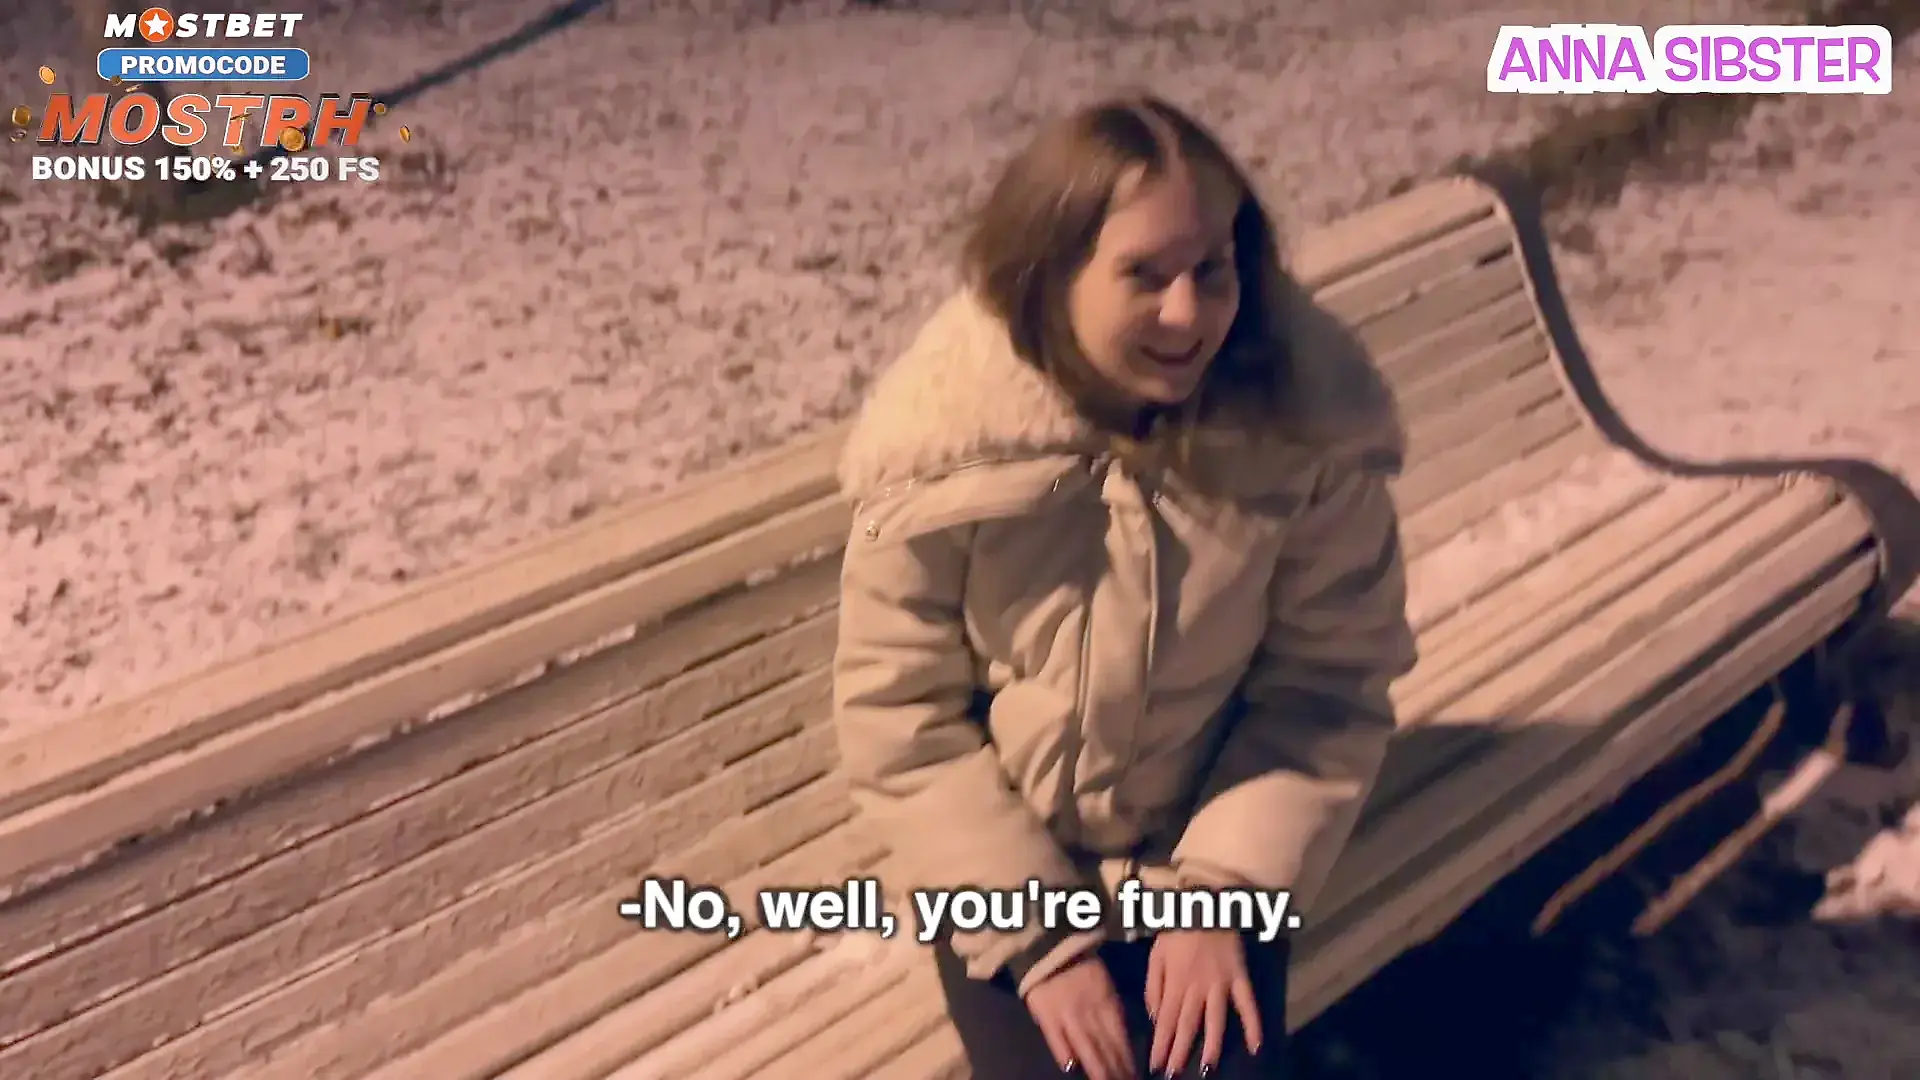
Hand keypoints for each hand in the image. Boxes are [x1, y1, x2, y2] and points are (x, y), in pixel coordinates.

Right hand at [1022, 953, 1134, 1078]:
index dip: (1127, 1059)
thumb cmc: (1081, 964)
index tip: (1133, 1075)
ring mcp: (1068, 1016)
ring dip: (1098, 1069)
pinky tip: (1073, 1068)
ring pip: (1086, 1049)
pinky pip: (1057, 1040)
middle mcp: (1091, 1013)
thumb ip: (1111, 1010)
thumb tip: (1121, 1038)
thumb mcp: (1105, 984)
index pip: (1120, 1038)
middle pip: (1106, 1048)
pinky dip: (1065, 1055)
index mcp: (1107, 1003)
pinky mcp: (1046, 1017)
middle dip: (1115, 1070)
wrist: (1051, 947)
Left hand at [1146, 929, 1263, 1074]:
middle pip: (1187, 1024)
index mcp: (1174, 981)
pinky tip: (1255, 1046)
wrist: (1205, 904)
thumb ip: (1154, 986)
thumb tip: (1155, 1016)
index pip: (1164, 1020)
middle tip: (1173, 1074)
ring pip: (1215, 1020)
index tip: (1155, 1064)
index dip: (1160, 1044)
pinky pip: (1248, 1004)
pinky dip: (1253, 1024)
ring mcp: (1220, 983)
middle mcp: (1196, 986)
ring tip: (1207, 1067)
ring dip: (1210, 1045)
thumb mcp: (1156, 954)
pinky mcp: (1240, 977)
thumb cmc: (1177, 930)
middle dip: (1179, 1052)